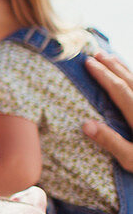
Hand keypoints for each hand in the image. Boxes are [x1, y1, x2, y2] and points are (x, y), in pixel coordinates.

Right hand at [84, 53, 132, 172]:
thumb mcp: (132, 159)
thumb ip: (110, 141)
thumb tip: (84, 124)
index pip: (118, 89)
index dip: (102, 75)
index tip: (88, 62)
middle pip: (130, 80)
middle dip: (112, 66)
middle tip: (96, 53)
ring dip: (125, 68)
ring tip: (112, 58)